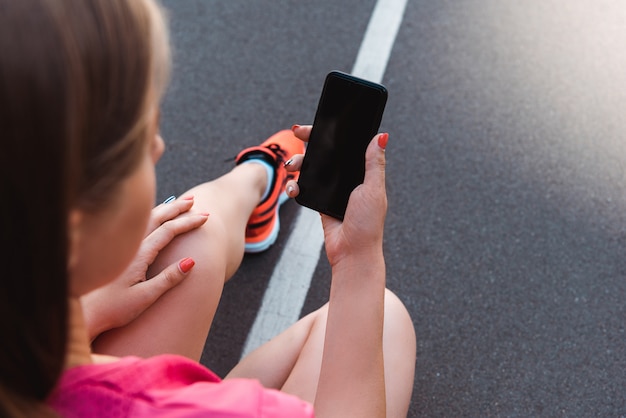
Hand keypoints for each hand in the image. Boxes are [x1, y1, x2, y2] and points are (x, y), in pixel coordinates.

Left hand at [81, 197, 208, 340]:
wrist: (82, 314)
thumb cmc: (113, 309)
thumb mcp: (145, 297)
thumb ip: (168, 279)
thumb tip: (191, 261)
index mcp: (139, 255)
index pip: (168, 231)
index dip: (188, 222)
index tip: (205, 217)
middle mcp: (129, 246)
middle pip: (156, 218)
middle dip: (177, 208)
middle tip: (194, 200)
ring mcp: (121, 248)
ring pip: (144, 219)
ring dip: (163, 209)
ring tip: (178, 203)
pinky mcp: (116, 252)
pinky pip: (136, 226)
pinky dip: (150, 217)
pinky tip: (154, 217)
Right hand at [286, 125, 387, 265]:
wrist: (352, 252)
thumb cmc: (368, 223)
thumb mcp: (373, 190)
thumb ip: (374, 163)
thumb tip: (381, 136)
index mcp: (362, 172)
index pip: (345, 146)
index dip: (331, 133)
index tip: (316, 124)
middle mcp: (347, 178)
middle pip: (325, 153)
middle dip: (309, 143)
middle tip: (297, 135)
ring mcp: (332, 189)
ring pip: (311, 168)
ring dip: (298, 163)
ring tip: (292, 166)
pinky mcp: (319, 201)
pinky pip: (304, 187)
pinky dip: (295, 185)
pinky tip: (293, 188)